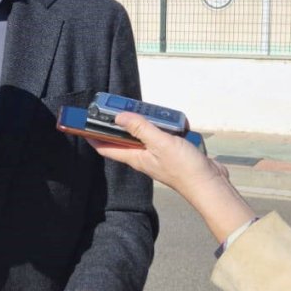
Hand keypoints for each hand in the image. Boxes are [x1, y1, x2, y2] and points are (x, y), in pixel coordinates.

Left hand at [88, 112, 227, 195]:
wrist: (210, 184)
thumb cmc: (185, 169)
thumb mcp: (160, 144)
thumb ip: (141, 129)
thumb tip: (118, 117)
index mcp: (135, 157)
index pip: (106, 147)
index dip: (92, 137)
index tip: (80, 126)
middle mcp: (143, 156)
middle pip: (124, 138)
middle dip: (117, 123)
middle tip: (114, 107)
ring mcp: (158, 154)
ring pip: (144, 135)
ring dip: (144, 122)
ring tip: (144, 109)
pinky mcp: (172, 152)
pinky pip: (162, 136)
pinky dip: (163, 126)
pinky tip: (170, 120)